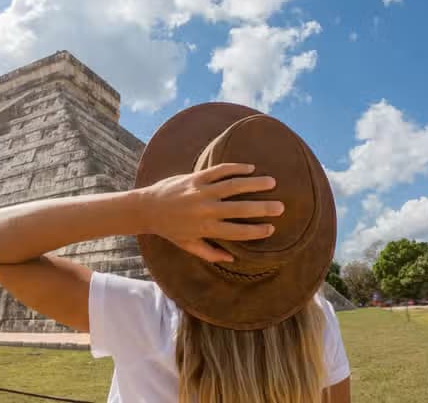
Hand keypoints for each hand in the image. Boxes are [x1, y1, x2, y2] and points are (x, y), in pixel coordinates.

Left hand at [139, 163, 283, 262]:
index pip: (238, 231)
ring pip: (233, 186)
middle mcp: (206, 210)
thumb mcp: (188, 245)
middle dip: (263, 208)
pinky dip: (236, 168)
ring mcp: (201, 192)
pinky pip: (219, 171)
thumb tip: (232, 259)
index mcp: (206, 229)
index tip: (271, 228)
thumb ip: (210, 253)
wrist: (147, 208)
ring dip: (254, 183)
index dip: (256, 230)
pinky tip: (250, 168)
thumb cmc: (169, 229)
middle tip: (281, 206)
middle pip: (241, 208)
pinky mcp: (195, 177)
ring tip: (271, 182)